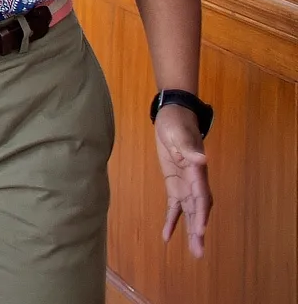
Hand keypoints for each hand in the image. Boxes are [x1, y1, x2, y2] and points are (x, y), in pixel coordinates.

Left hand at [154, 104, 212, 257]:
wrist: (174, 117)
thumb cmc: (176, 124)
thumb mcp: (179, 134)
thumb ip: (188, 149)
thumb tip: (201, 160)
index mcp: (196, 170)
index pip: (202, 195)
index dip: (202, 213)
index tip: (202, 229)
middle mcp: (195, 181)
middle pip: (199, 210)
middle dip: (199, 230)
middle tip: (199, 252)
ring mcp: (186, 184)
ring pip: (191, 212)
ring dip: (192, 231)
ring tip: (195, 251)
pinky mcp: (175, 184)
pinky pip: (175, 206)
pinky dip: (172, 220)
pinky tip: (167, 236)